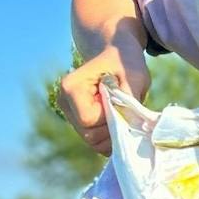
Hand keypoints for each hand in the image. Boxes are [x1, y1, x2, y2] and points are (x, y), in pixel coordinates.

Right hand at [58, 40, 150, 155]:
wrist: (116, 55)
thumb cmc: (124, 62)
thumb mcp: (133, 74)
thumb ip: (129, 97)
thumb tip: (128, 122)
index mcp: (71, 87)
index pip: (88, 120)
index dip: (110, 119)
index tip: (123, 104)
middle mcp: (64, 102)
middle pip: (89, 135)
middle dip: (113, 129)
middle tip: (127, 110)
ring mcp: (69, 115)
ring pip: (92, 141)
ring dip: (113, 134)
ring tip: (122, 113)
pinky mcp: (78, 123)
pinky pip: (95, 142)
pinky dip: (110, 137)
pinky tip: (119, 119)